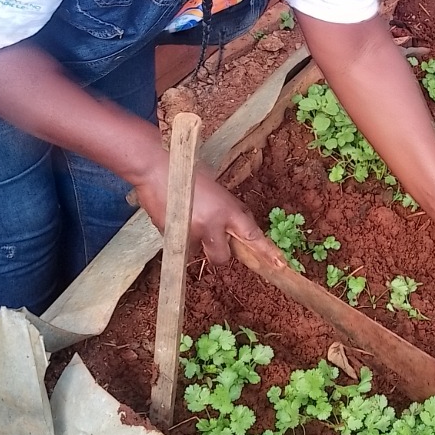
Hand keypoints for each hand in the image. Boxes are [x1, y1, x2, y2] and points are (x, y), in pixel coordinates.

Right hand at [133, 161, 290, 270]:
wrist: (155, 169)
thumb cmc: (188, 176)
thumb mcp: (218, 191)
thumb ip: (229, 211)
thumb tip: (237, 228)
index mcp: (228, 210)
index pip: (251, 235)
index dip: (266, 252)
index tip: (280, 264)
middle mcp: (212, 225)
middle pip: (222, 258)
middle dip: (218, 253)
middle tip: (210, 237)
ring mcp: (191, 233)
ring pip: (198, 252)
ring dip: (195, 242)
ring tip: (186, 218)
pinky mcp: (171, 237)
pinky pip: (180, 246)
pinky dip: (178, 236)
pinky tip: (173, 216)